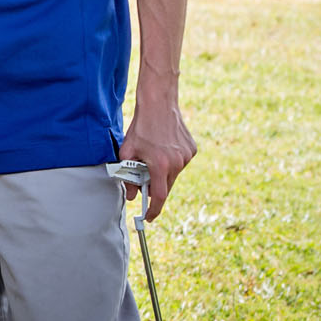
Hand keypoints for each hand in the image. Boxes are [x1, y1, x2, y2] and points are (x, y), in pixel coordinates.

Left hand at [118, 100, 195, 219]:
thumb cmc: (141, 127)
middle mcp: (177, 163)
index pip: (159, 196)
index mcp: (160, 165)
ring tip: (154, 155)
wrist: (159, 103)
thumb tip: (131, 195)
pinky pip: (180, 163)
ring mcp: (187, 156)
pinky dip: (171, 161)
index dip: (153, 210)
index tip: (148, 217)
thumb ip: (128, 176)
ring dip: (163, 172)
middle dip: (155, 187)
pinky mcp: (192, 149)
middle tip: (144, 180)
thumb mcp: (127, 151)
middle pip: (166, 186)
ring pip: (173, 174)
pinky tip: (164, 147)